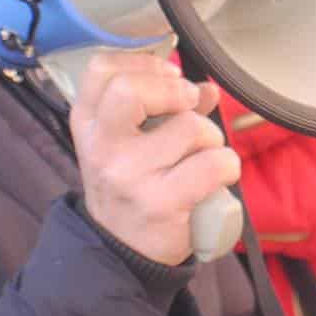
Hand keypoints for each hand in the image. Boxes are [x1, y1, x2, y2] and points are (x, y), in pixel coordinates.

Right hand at [70, 51, 240, 265]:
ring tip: (202, 154)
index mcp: (88, 126)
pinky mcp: (162, 202)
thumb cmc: (131, 189)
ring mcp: (130, 176)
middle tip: (189, 106)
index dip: (143, 63)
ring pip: (189, 127)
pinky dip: (228, 164)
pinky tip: (220, 174)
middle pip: (130, 90)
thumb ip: (164, 111)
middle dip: (176, 90)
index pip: (101, 70)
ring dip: (210, 136)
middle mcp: (103, 148)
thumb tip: (208, 89)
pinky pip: (213, 162)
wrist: (123, 252)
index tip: (167, 77)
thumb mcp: (128, 146)